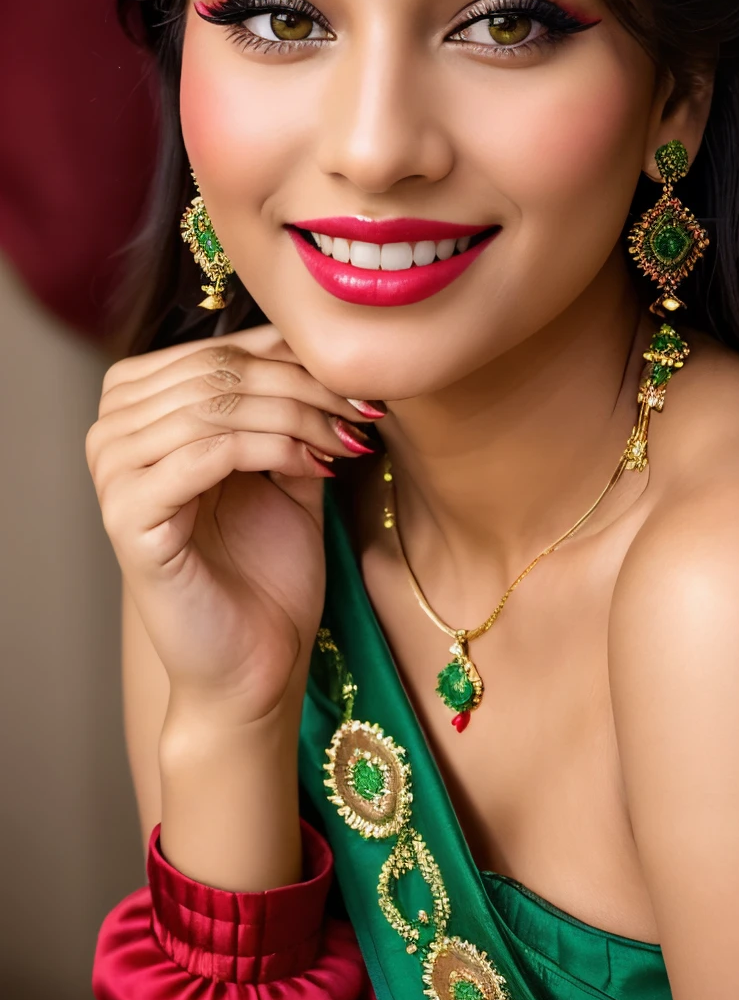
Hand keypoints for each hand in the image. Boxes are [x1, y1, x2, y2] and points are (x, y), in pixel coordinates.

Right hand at [87, 325, 376, 726]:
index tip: (365, 384)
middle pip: (220, 371)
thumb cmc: (265, 564)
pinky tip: (317, 468)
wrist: (254, 662)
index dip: (299, 358)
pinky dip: (273, 449)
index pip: (222, 350)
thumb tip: (320, 337)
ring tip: (347, 442)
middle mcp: (111, 429)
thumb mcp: (283, 460)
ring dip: (299, 416)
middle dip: (307, 387)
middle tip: (365, 413)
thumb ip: (285, 398)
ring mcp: (112, 473)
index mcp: (137, 404)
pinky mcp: (127, 516)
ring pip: (217, 404)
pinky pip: (208, 452)